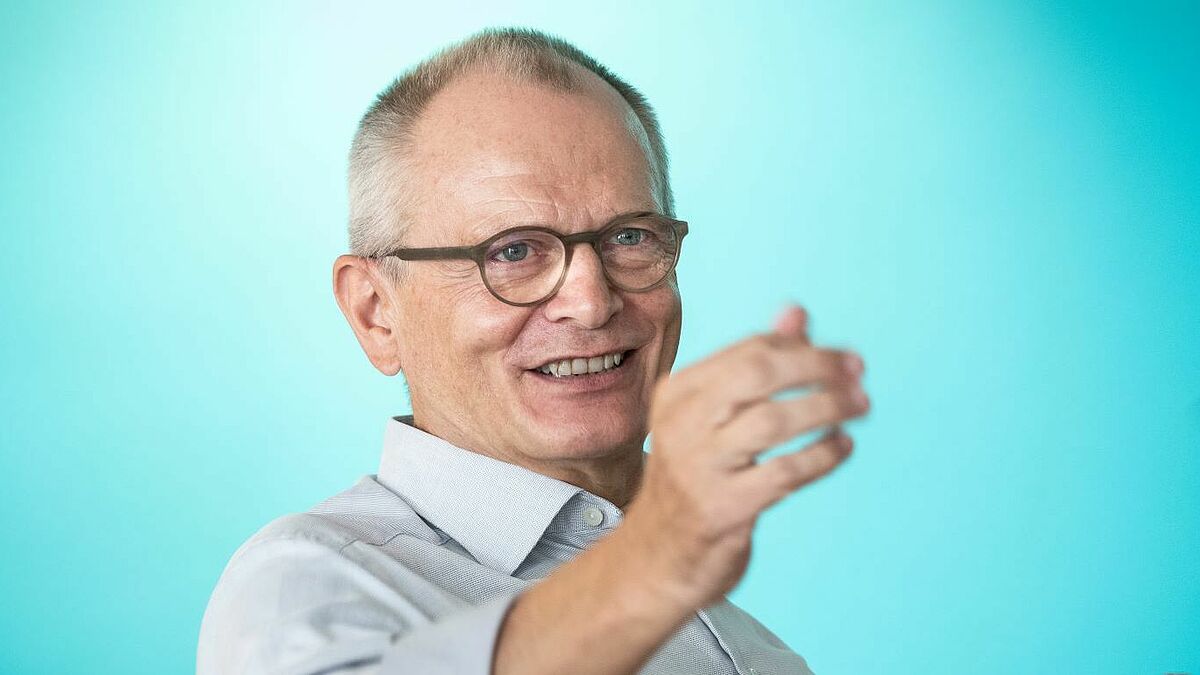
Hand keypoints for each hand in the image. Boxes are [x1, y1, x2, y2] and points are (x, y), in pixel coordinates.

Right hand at [623, 304, 867, 609]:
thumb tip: (796, 313)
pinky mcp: (722, 509)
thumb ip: (755, 365)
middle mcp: (682, 424)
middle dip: (817, 367)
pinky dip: (822, 455)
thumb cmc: (696, 476)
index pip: (749, 350)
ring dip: (827, 407)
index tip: (847, 359)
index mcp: (678, 392)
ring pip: (773, 420)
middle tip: (858, 373)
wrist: (658, 556)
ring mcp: (699, 467)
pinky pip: (785, 472)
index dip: (805, 348)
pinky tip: (842, 447)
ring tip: (860, 406)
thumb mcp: (714, 417)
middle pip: (758, 373)